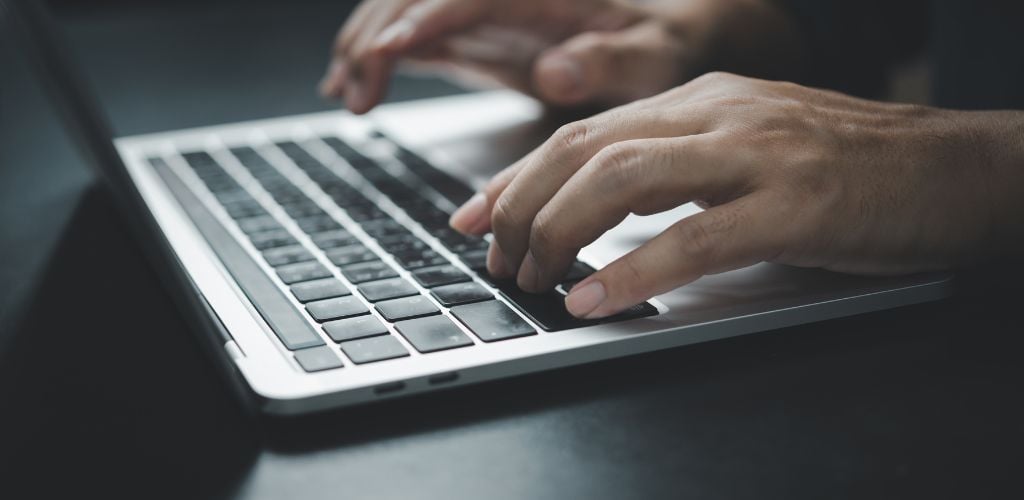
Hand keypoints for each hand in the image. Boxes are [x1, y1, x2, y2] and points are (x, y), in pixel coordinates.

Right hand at [320, 0, 699, 112]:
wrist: (671, 30)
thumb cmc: (667, 39)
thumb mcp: (656, 53)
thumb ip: (609, 61)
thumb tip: (556, 72)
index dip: (422, 17)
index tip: (388, 51)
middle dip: (376, 36)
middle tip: (355, 93)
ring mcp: (485, 11)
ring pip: (404, 9)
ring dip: (365, 46)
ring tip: (346, 94)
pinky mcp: (477, 33)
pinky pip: (416, 33)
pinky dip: (380, 56)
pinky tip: (355, 83)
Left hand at [449, 72, 1023, 317]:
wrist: (958, 169)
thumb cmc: (850, 168)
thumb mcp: (747, 149)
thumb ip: (676, 167)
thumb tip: (596, 207)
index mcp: (702, 99)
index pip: (583, 132)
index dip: (516, 176)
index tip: (473, 215)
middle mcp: (719, 114)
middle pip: (585, 150)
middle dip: (522, 207)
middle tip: (497, 259)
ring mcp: (757, 154)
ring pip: (623, 181)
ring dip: (561, 234)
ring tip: (535, 279)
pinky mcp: (795, 205)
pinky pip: (693, 238)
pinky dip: (632, 272)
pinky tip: (596, 299)